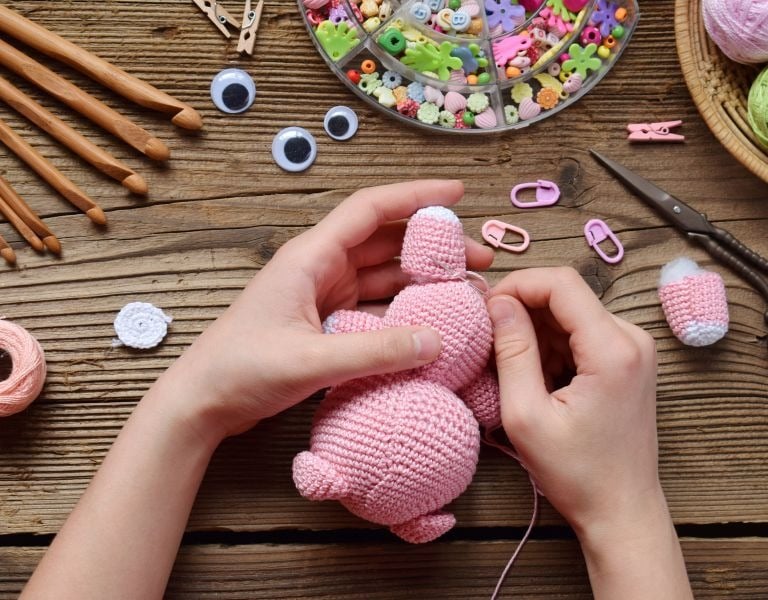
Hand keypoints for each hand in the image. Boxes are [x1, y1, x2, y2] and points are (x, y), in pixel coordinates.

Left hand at [164, 180, 493, 444]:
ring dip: (420, 279)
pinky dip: (402, 309)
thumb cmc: (241, 371)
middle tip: (478, 260)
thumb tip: (439, 341)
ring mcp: (322, 295)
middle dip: (432, 245)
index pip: (370, 210)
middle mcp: (319, 268)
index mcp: (310, 257)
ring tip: (464, 291)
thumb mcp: (311, 361)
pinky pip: (372, 306)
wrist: (201, 402)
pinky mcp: (323, 321)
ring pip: (382, 274)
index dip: (415, 196)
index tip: (457, 194)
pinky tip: (429, 320)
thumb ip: (377, 352)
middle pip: (385, 241)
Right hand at [487, 267, 660, 535]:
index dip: (517, 284)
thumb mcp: (527, 415)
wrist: (622, 510)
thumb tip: (497, 303)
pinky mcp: (628, 360)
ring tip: (514, 368)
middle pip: (567, 295)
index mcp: (613, 349)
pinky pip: (582, 332)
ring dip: (536, 330)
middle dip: (522, 309)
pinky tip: (538, 378)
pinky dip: (552, 345)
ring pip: (571, 313)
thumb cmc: (575, 473)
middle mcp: (632, 338)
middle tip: (490, 339)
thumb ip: (512, 352)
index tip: (485, 308)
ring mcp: (634, 348)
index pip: (561, 283)